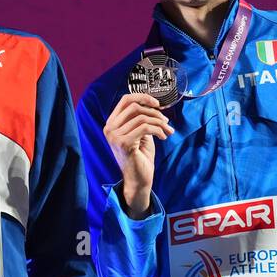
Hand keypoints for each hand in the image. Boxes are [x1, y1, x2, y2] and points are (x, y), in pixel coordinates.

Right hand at [103, 93, 172, 218]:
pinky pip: (145, 127)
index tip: (157, 104)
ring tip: (167, 131)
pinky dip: (158, 130)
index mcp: (111, 123)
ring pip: (142, 118)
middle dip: (155, 113)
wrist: (139, 179)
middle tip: (166, 122)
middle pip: (135, 107)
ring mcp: (114, 136)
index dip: (143, 97)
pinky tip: (163, 136)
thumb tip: (154, 104)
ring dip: (159, 123)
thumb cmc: (140, 156)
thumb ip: (141, 118)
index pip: (125, 100)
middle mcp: (109, 128)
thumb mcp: (140, 133)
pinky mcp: (123, 143)